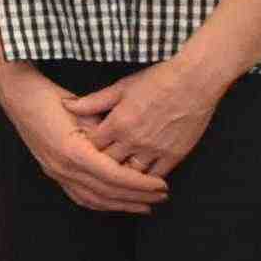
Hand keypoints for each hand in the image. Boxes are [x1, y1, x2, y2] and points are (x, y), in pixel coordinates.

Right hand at [0, 61, 166, 217]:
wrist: (19, 97)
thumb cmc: (50, 97)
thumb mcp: (84, 109)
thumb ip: (106, 131)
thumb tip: (131, 148)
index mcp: (74, 152)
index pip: (115, 176)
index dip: (140, 184)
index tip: (162, 185)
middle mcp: (64, 168)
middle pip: (108, 192)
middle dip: (138, 197)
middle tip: (162, 197)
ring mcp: (56, 173)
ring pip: (94, 200)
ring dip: (121, 205)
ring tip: (145, 206)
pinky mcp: (54, 173)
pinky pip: (80, 197)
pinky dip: (101, 203)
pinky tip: (116, 204)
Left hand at [87, 53, 230, 183]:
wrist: (194, 82)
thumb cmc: (157, 80)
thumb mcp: (122, 87)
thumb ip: (94, 101)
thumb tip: (67, 105)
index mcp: (117, 123)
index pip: (92, 146)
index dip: (86, 148)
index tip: (84, 149)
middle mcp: (133, 140)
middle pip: (108, 163)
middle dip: (101, 165)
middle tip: (96, 167)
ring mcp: (154, 150)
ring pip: (131, 174)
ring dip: (123, 175)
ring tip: (117, 175)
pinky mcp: (174, 155)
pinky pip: (156, 176)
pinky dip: (147, 180)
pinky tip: (141, 180)